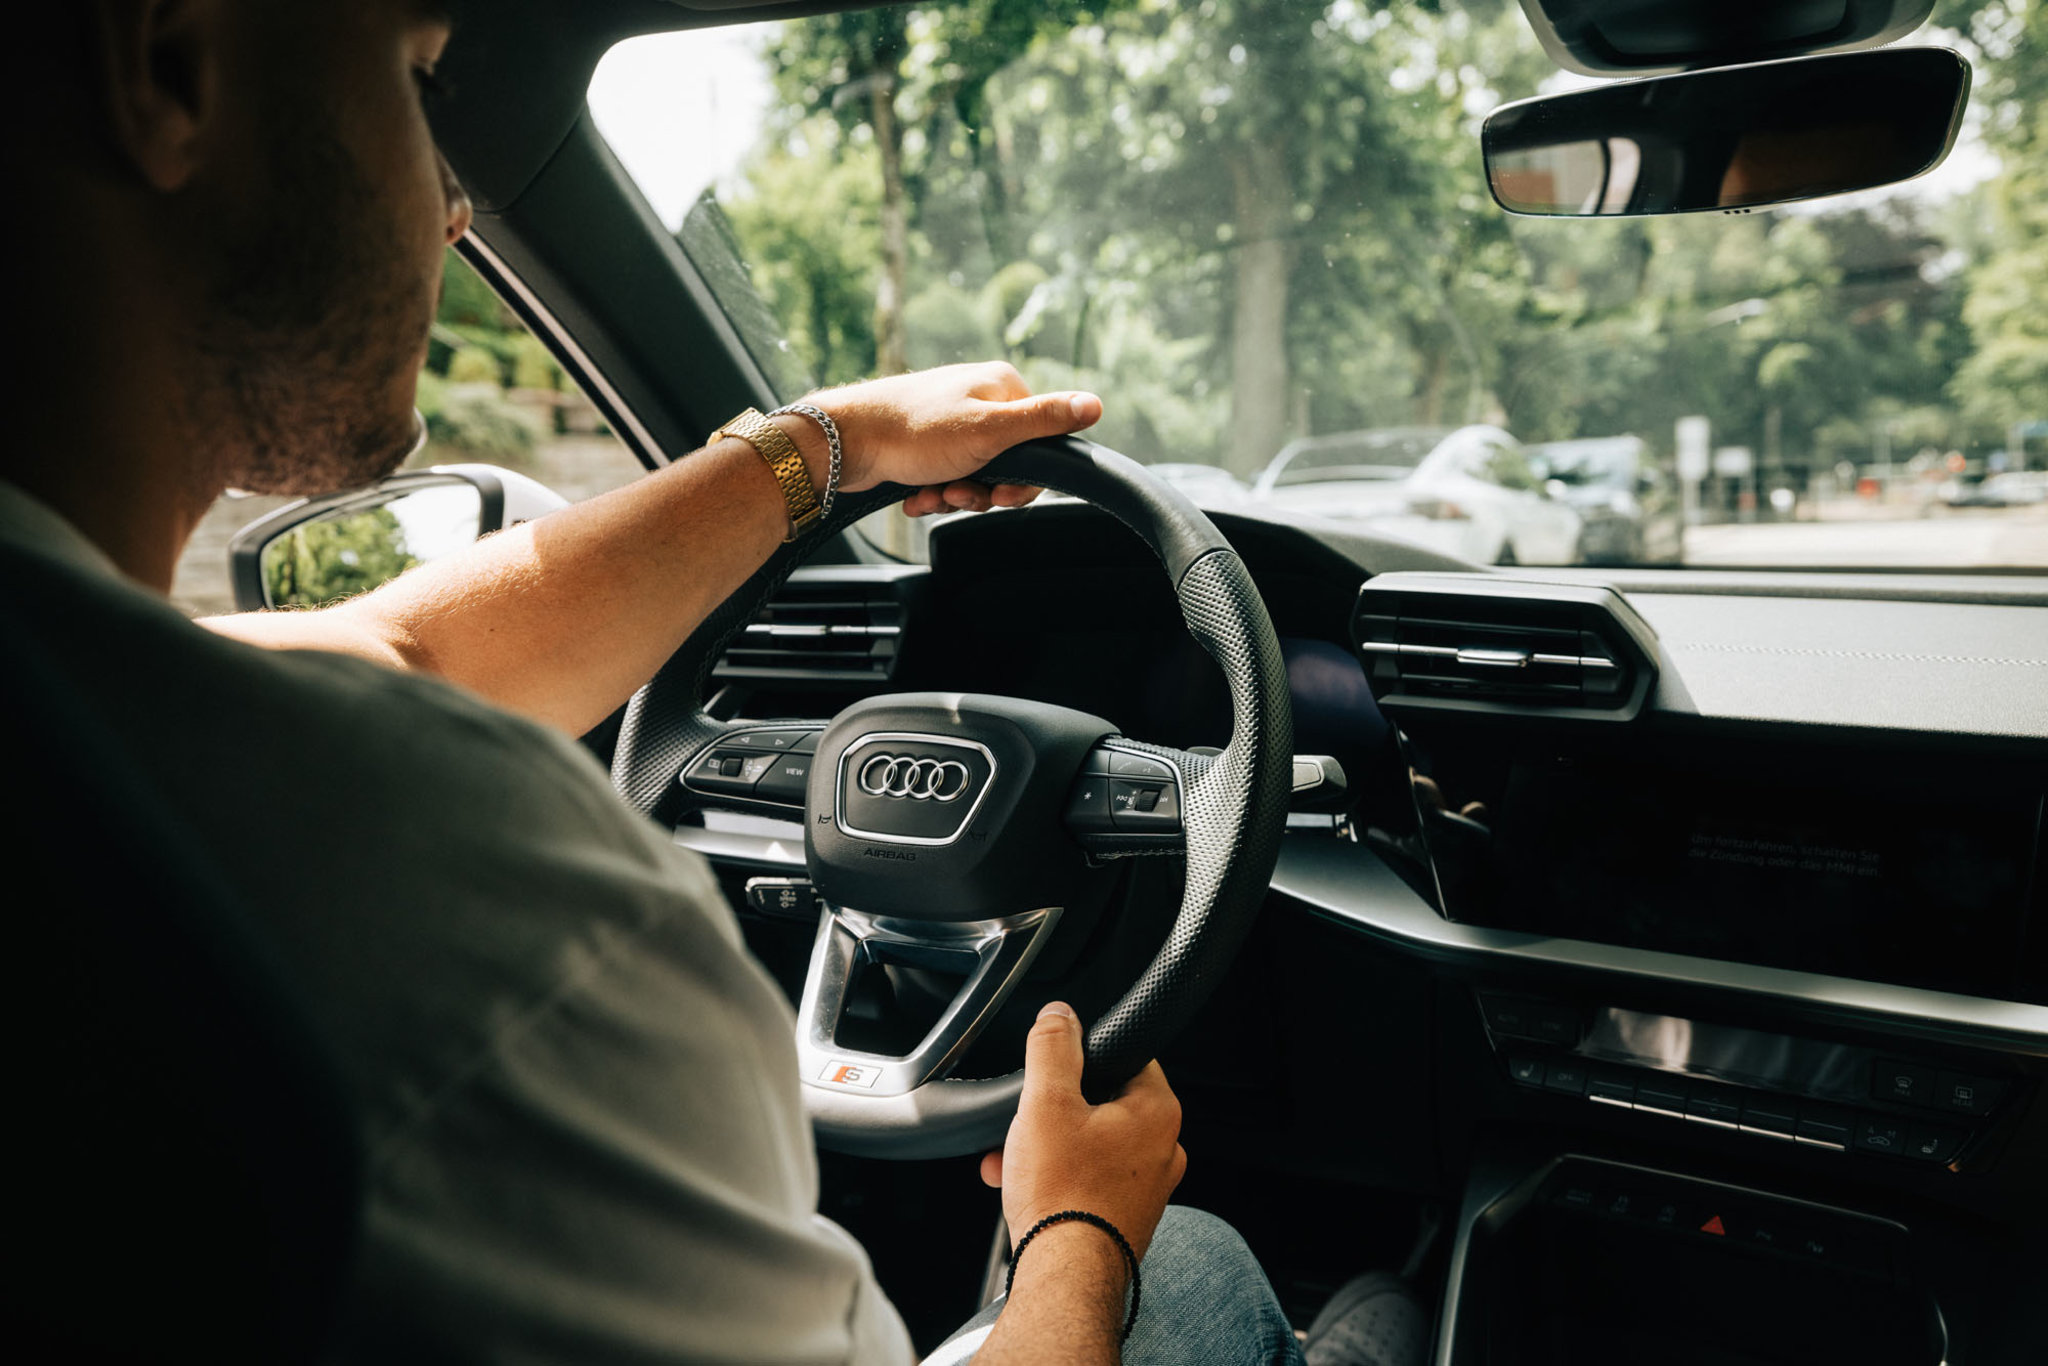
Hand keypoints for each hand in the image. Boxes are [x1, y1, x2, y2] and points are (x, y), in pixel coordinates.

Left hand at [806, 362, 1102, 516]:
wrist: (845, 442)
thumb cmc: (913, 432)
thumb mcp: (990, 430)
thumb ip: (1044, 421)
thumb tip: (1096, 405)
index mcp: (1000, 386)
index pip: (1039, 443)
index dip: (1020, 479)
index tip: (996, 491)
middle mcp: (976, 397)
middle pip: (1006, 462)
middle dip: (982, 489)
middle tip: (957, 493)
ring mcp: (949, 419)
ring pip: (974, 474)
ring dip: (955, 495)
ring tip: (931, 494)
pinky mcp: (924, 441)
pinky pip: (946, 476)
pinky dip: (934, 492)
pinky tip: (917, 495)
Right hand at [979, 1001, 1185, 1262]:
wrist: (1064, 1277)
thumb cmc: (1063, 1196)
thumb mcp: (1046, 1102)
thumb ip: (1053, 1047)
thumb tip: (1059, 1015)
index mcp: (1156, 1111)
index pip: (1125, 1055)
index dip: (1081, 1055)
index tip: (1052, 1068)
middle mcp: (1163, 1148)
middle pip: (1100, 1102)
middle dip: (1049, 1111)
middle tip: (1021, 1124)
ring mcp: (1147, 1186)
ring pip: (1089, 1143)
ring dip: (1045, 1145)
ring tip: (1011, 1162)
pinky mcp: (1126, 1215)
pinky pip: (1089, 1179)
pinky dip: (1057, 1176)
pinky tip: (1024, 1189)